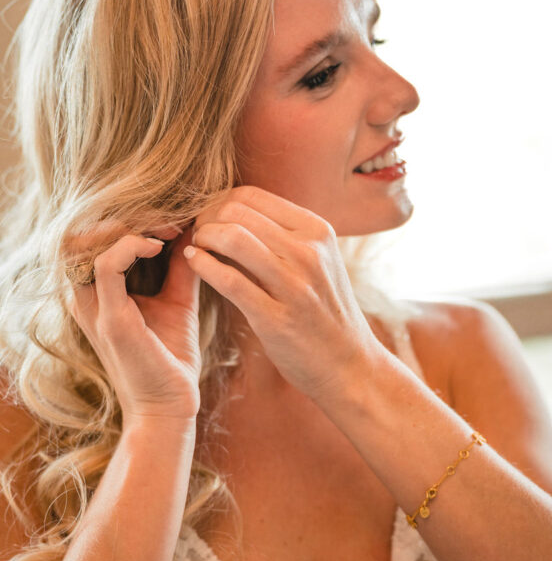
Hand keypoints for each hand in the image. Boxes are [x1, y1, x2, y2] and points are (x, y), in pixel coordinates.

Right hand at [67, 224, 201, 422]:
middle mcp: (85, 297)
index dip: (127, 218)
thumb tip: (193, 231)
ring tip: (164, 227)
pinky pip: (107, 264)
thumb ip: (180, 268)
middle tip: (167, 216)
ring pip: (85, 241)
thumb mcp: (177, 302)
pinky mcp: (110, 319)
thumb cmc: (171, 358)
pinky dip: (132, 245)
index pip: (90, 236)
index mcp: (96, 293)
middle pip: (81, 232)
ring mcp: (93, 307)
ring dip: (126, 224)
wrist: (172, 405)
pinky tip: (159, 245)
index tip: (170, 218)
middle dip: (124, 215)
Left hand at [186, 185, 378, 400]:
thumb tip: (234, 212)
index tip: (208, 219)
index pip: (251, 195)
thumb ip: (284, 236)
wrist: (349, 365)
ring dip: (202, 238)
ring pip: (231, 238)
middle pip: (236, 212)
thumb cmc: (324, 312)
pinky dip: (202, 265)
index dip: (219, 202)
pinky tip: (194, 263)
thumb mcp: (318, 262)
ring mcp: (295, 285)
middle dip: (206, 218)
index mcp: (317, 231)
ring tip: (196, 248)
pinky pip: (228, 280)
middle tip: (196, 234)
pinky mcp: (277, 317)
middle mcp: (309, 252)